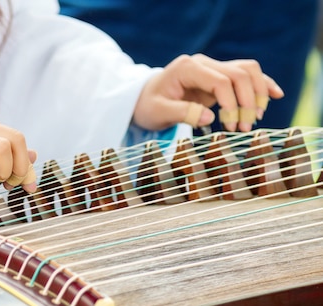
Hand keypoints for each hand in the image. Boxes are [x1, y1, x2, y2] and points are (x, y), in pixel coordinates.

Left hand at [133, 54, 284, 131]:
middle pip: (239, 74)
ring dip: (256, 94)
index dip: (231, 103)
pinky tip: (275, 95)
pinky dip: (261, 84)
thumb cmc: (148, 106)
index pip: (220, 81)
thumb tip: (210, 118)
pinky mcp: (218, 78)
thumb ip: (182, 113)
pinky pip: (245, 75)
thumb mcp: (158, 113)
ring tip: (255, 119)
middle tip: (243, 128)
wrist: (142, 99)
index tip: (230, 126)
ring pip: (247, 72)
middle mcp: (203, 64)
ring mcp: (212, 68)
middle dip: (247, 102)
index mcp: (187, 68)